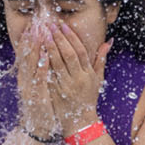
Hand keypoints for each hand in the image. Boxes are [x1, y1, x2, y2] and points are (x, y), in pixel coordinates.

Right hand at [12, 21, 61, 139]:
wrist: (38, 129)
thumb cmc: (41, 107)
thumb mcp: (38, 88)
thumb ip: (39, 73)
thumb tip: (42, 58)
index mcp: (26, 77)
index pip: (25, 55)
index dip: (28, 40)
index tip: (32, 26)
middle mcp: (25, 80)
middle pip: (26, 56)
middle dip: (31, 39)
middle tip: (35, 23)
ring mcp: (29, 87)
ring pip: (30, 63)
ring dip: (34, 47)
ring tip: (39, 33)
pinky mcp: (36, 95)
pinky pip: (39, 78)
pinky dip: (41, 66)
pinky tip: (45, 56)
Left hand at [39, 19, 108, 134]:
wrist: (80, 120)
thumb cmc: (89, 96)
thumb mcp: (97, 78)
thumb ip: (100, 59)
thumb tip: (108, 41)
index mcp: (88, 74)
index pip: (81, 52)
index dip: (72, 38)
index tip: (63, 25)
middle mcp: (78, 79)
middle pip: (69, 55)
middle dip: (59, 38)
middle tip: (50, 24)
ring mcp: (66, 86)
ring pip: (57, 63)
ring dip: (49, 47)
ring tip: (43, 33)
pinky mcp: (55, 92)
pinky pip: (48, 74)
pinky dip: (43, 62)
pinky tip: (37, 51)